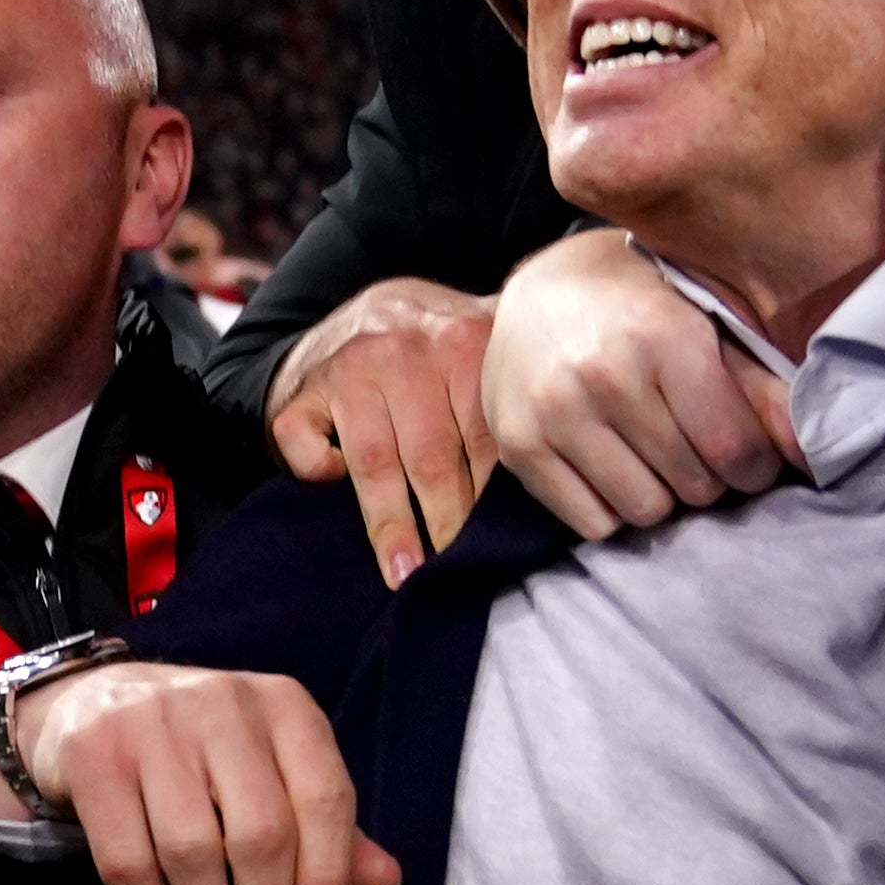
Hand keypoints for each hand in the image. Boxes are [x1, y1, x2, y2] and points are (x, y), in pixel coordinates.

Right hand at [0, 662, 406, 884]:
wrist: (91, 702)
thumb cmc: (202, 751)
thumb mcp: (274, 770)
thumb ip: (329, 827)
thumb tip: (385, 884)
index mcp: (283, 707)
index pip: (325, 796)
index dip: (329, 874)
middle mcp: (221, 706)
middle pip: (261, 834)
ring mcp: (151, 728)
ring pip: (193, 853)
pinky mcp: (93, 759)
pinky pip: (128, 862)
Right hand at [260, 278, 496, 583]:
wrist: (357, 310)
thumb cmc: (435, 343)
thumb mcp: (484, 335)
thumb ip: (522, 374)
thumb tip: (583, 444)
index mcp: (463, 340)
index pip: (485, 435)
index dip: (493, 497)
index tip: (502, 543)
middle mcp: (405, 351)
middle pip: (432, 456)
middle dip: (448, 522)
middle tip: (459, 570)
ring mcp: (348, 370)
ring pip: (373, 461)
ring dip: (390, 524)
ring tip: (405, 574)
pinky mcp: (301, 391)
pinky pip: (304, 441)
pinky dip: (317, 469)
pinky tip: (333, 491)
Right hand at [481, 230, 793, 539]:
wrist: (541, 290)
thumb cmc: (642, 304)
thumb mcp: (709, 322)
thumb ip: (760, 387)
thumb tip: (811, 459)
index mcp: (661, 334)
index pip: (735, 450)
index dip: (755, 467)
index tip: (748, 455)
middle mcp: (602, 373)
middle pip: (694, 486)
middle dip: (709, 477)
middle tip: (694, 445)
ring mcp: (553, 412)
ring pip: (645, 511)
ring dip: (661, 494)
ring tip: (653, 454)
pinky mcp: (518, 445)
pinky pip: (593, 523)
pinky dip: (613, 507)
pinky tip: (613, 465)